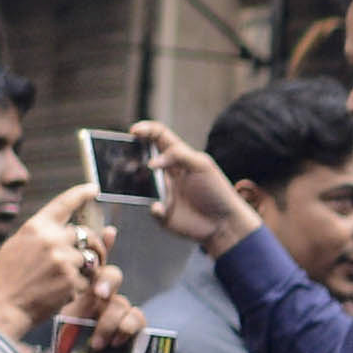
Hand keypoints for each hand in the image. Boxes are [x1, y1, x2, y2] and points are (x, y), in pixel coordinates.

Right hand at [0, 186, 101, 351]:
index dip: (81, 194)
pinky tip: (58, 293)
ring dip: (83, 270)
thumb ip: (41, 235)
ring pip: (89, 259)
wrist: (0, 307)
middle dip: (90, 246)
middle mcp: (51, 239)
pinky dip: (77, 288)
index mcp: (35, 227)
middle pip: (86, 235)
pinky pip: (87, 280)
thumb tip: (66, 230)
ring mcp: (63, 260)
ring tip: (62, 280)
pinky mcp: (72, 280)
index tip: (94, 189)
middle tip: (85, 258)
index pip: (63, 204)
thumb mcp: (17, 245)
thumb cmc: (6, 278)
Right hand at [135, 122, 252, 253]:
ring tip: (135, 180)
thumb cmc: (216, 190)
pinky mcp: (162, 211)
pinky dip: (153, 207)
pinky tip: (161, 208)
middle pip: (142, 157)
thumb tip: (152, 162)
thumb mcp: (202, 165)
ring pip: (139, 183)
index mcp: (178, 156)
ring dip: (134, 181)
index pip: (158, 136)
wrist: (225, 223)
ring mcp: (162, 191)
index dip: (146, 130)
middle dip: (131, 154)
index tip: (134, 131)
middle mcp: (166, 172)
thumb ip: (179, 155)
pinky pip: (150, 207)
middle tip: (126, 156)